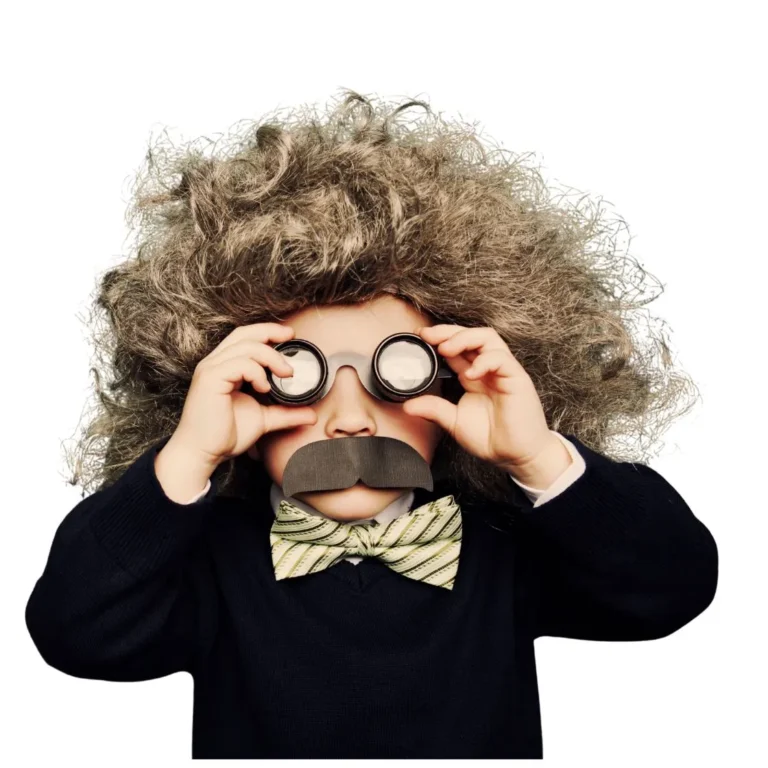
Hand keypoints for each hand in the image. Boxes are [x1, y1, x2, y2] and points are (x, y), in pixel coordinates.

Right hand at [169, 322, 317, 467]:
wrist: (204, 454)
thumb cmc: (225, 435)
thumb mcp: (263, 419)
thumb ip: (286, 413)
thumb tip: (312, 414)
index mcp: (224, 366)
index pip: (245, 338)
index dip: (267, 332)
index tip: (290, 336)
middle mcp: (215, 363)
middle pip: (244, 333)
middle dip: (270, 332)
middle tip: (291, 339)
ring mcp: (211, 369)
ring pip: (246, 347)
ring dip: (271, 357)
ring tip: (285, 374)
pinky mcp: (210, 379)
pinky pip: (239, 364)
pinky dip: (257, 372)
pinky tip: (265, 387)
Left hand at [402, 324, 560, 472]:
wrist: (516, 456)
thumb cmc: (492, 438)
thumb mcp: (454, 422)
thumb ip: (434, 409)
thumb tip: (408, 405)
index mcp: (473, 376)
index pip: (457, 348)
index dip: (438, 339)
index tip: (419, 337)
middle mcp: (488, 369)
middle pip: (471, 336)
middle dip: (448, 331)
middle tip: (427, 336)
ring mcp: (503, 371)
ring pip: (487, 338)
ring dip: (464, 338)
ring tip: (446, 349)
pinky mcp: (517, 378)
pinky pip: (501, 359)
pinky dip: (484, 361)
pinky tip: (470, 373)